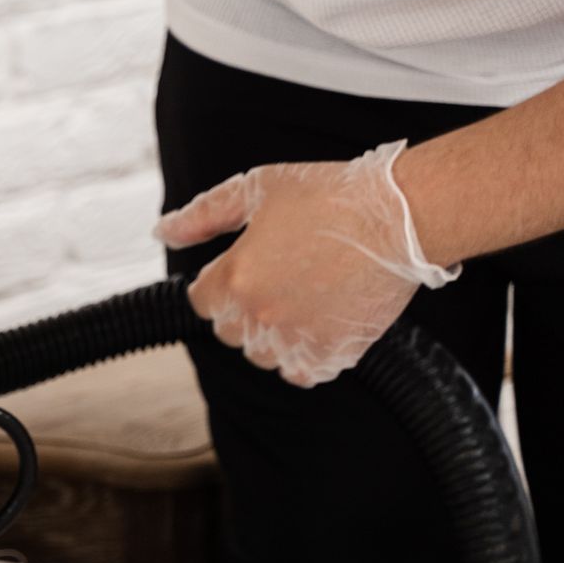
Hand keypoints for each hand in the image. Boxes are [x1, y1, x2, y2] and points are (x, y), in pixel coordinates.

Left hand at [155, 139, 459, 388]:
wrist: (403, 213)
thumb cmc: (332, 194)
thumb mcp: (257, 189)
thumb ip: (202, 215)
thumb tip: (160, 232)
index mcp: (233, 278)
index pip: (201, 301)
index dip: (223, 281)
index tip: (251, 265)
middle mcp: (258, 316)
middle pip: (229, 330)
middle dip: (245, 307)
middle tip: (284, 276)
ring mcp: (295, 339)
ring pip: (262, 355)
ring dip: (274, 334)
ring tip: (306, 296)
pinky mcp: (333, 353)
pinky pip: (301, 373)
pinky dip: (306, 356)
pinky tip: (322, 323)